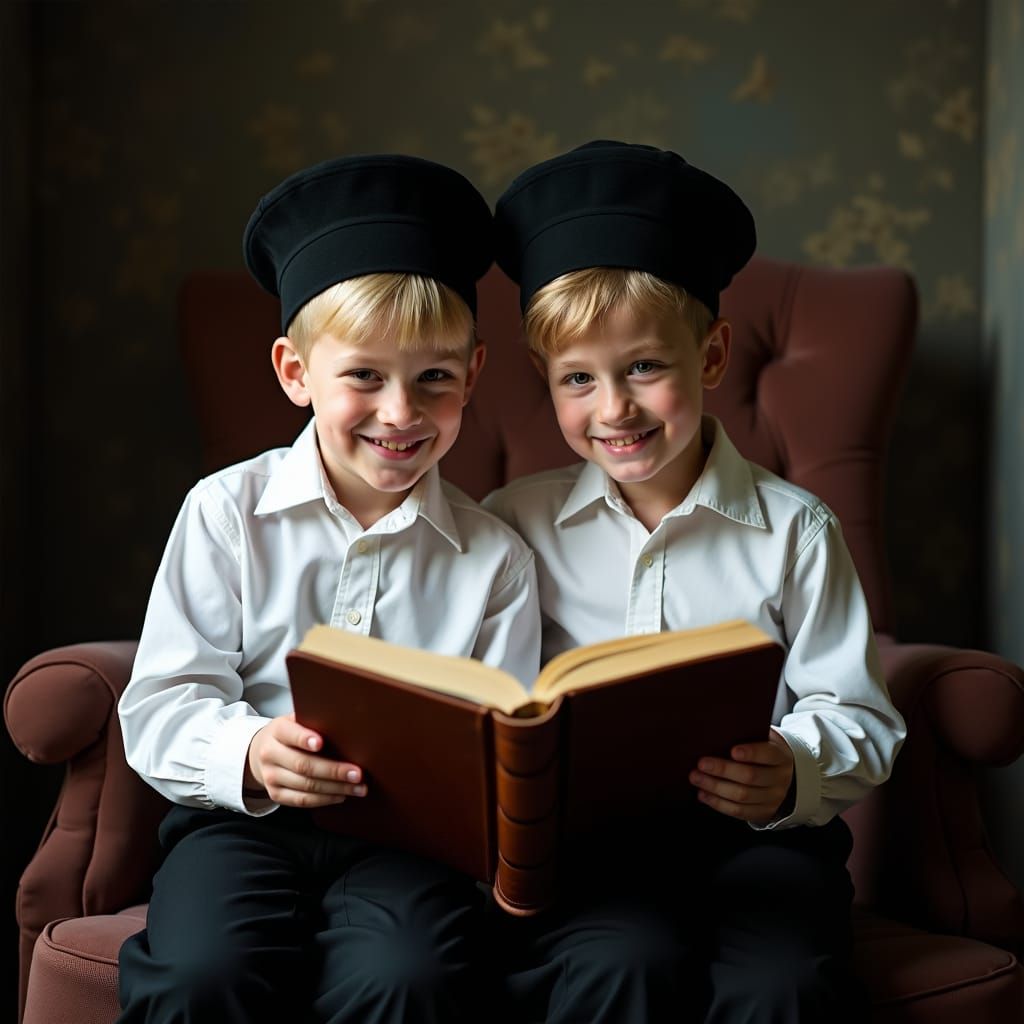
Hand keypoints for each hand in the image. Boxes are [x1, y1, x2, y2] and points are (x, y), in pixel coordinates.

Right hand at [245, 713, 367, 807]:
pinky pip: (302, 800)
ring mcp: (271, 776)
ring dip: (335, 788)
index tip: (321, 743)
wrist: (261, 752)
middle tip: (357, 774)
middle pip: (303, 764)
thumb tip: (345, 722)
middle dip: (333, 770)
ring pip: (305, 785)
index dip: (304, 739)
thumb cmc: (289, 734)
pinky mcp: (275, 794)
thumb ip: (313, 721)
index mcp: (277, 731)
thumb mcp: (295, 720)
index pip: (289, 734)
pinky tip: (341, 795)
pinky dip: (324, 799)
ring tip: (358, 787)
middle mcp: (270, 754)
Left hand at [689, 729, 794, 823]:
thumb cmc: (762, 750)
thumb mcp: (763, 739)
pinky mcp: (763, 812)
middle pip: (751, 776)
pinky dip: (718, 803)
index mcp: (782, 756)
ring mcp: (773, 798)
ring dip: (715, 787)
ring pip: (742, 796)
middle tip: (701, 763)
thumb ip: (748, 734)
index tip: (733, 750)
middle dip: (723, 770)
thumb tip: (719, 731)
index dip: (752, 753)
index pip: (769, 754)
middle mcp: (780, 779)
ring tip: (696, 778)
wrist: (779, 774)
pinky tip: (703, 794)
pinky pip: (739, 811)